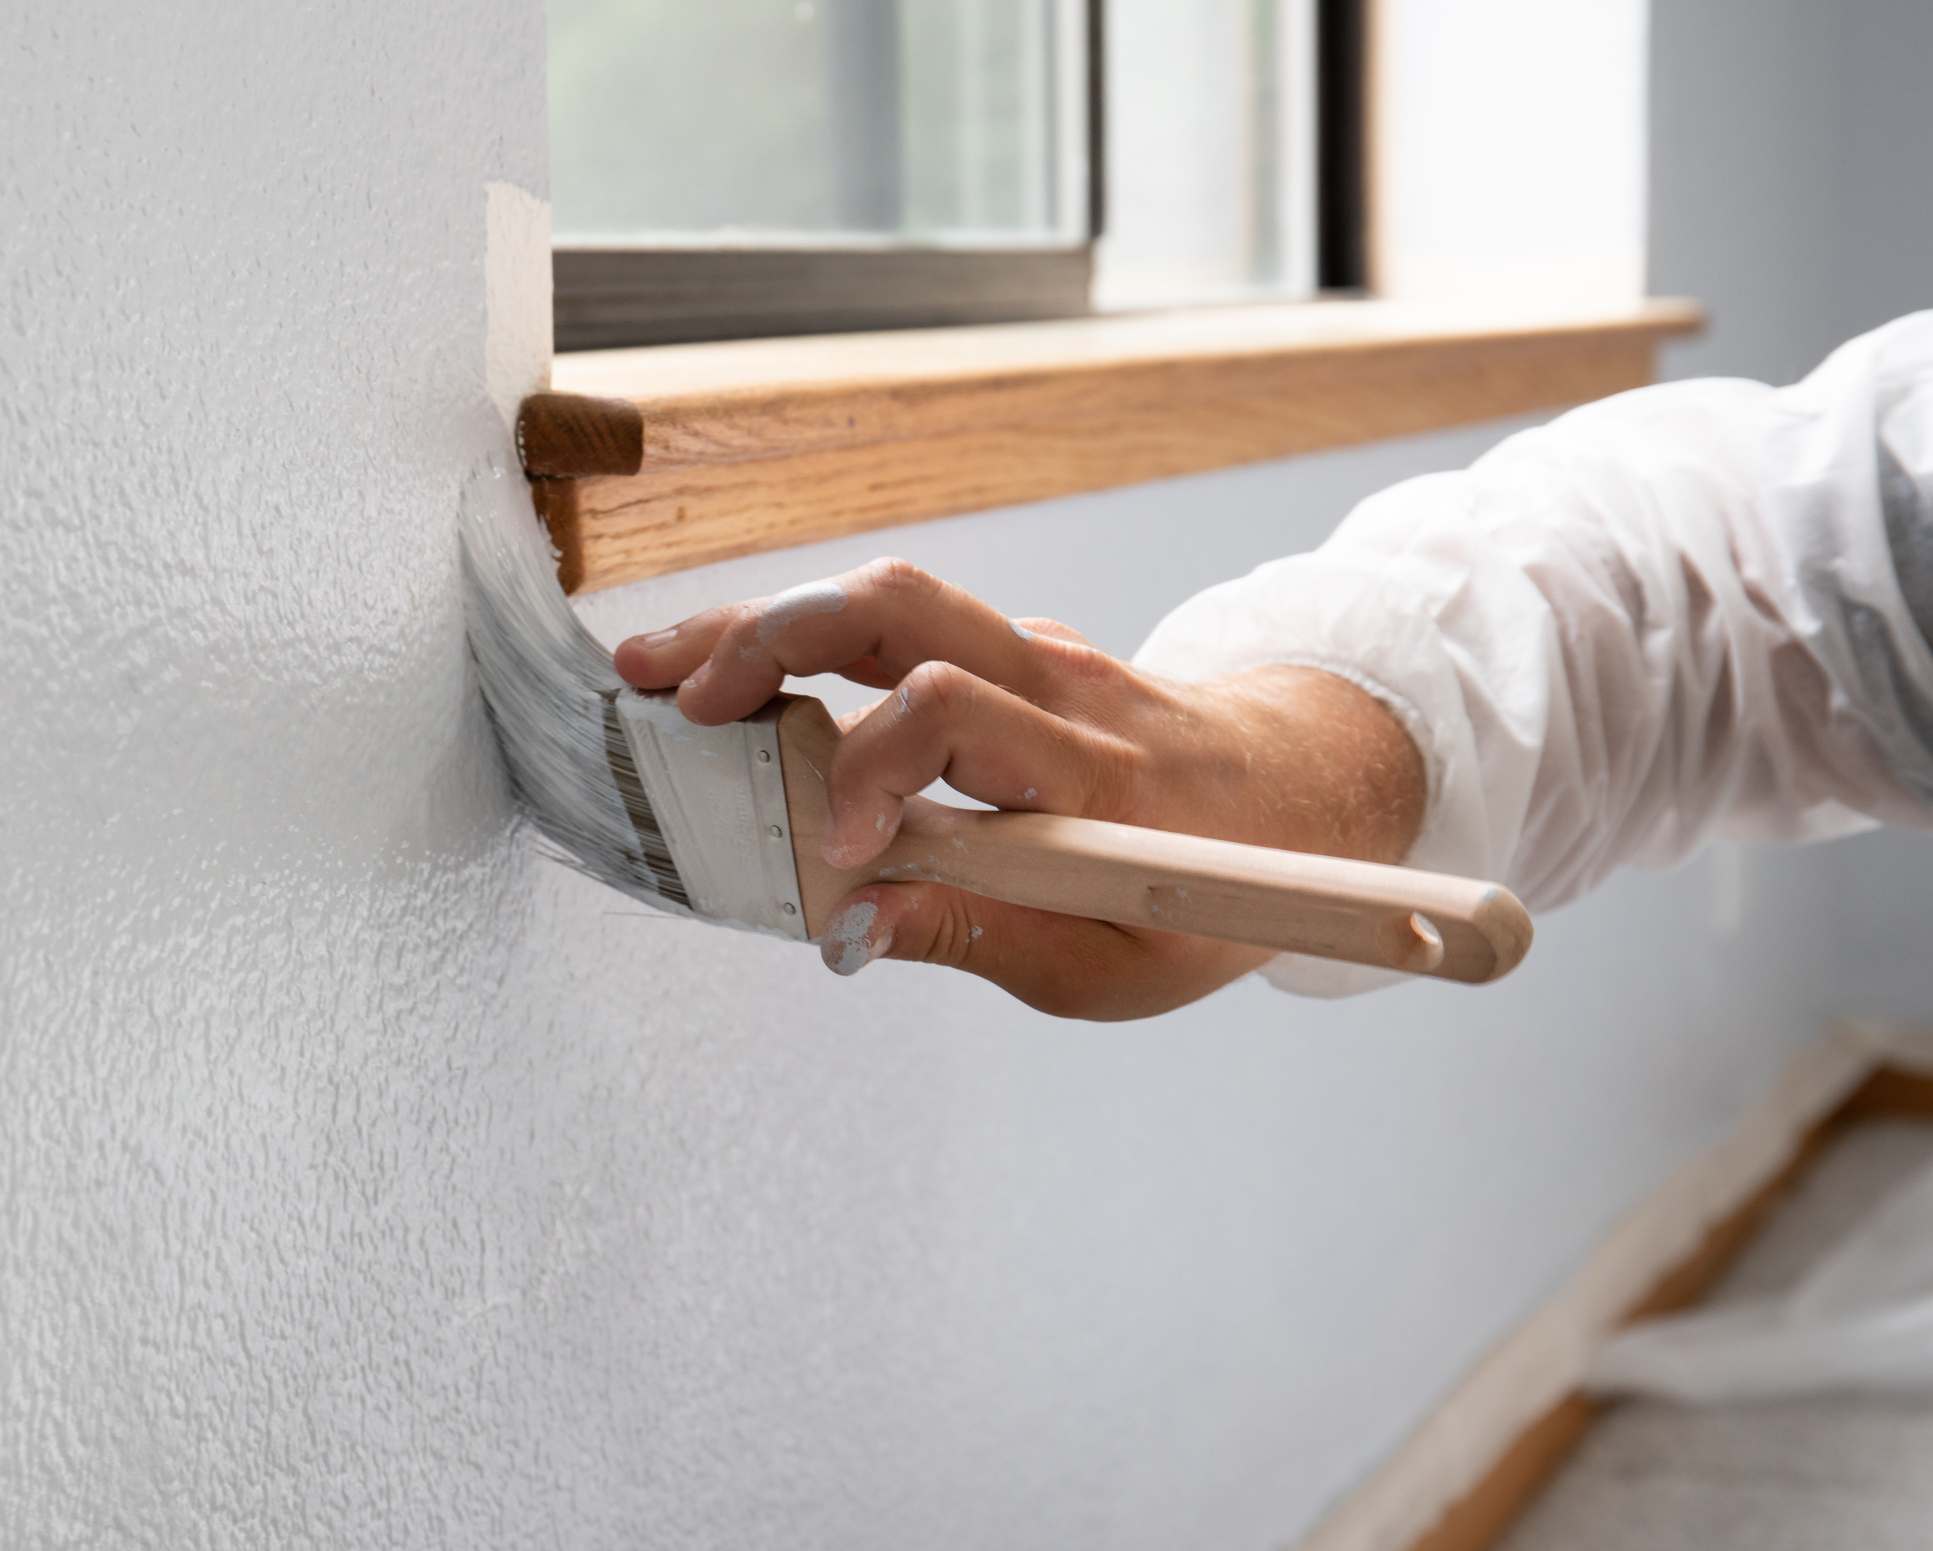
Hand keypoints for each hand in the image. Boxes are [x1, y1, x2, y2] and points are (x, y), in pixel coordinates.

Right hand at [614, 559, 1425, 1019]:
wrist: (1304, 794)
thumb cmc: (1214, 892)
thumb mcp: (1107, 961)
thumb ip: (972, 935)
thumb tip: (844, 926)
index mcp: (1091, 775)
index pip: (950, 714)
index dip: (864, 769)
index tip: (823, 848)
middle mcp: (1061, 687)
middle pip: (898, 608)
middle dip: (768, 638)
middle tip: (668, 692)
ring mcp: (1042, 654)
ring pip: (891, 596)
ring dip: (768, 623)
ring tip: (668, 669)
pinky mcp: (1021, 651)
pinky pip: (909, 623)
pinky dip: (816, 640)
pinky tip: (748, 682)